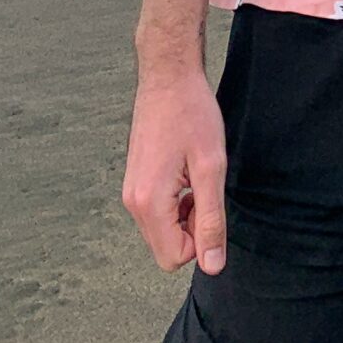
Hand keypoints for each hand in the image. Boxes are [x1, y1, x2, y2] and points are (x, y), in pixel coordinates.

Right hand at [122, 66, 229, 273]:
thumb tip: (212, 267)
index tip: (209, 202)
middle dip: (190, 228)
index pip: (174, 258)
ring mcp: (130, 190)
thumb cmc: (192, 114)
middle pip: (165, 248)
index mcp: (148, 203)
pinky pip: (156, 212)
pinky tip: (184, 170)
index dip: (200, 240)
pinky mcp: (134, 180)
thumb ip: (211, 221)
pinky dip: (175, 202)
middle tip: (203, 187)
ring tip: (195, 176)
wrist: (168, 76)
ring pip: (161, 230)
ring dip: (184, 214)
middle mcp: (132, 202)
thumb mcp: (211, 167)